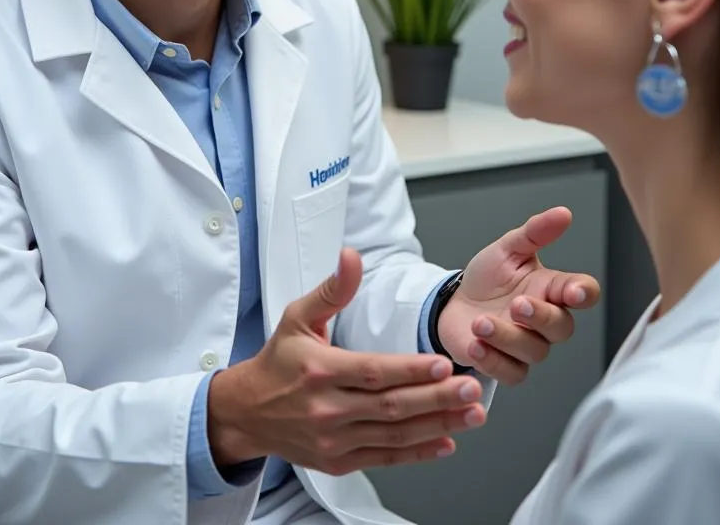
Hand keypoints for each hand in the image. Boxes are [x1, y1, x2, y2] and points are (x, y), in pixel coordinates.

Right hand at [207, 248, 486, 475]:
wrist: (246, 411)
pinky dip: (417, 453)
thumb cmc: (278, 361)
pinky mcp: (338, 462)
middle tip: (472, 388)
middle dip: (437, 398)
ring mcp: (333, 440)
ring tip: (472, 413)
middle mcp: (326, 409)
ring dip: (438, 425)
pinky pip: (384, 458)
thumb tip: (351, 256)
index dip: (409, 370)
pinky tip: (446, 442)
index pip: (372, 371)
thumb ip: (332, 290)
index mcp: (319, 370)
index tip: (442, 363)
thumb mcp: (298, 316)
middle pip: (390, 406)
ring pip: (394, 435)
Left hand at [437, 206, 599, 385]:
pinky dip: (493, 360)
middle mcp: (545, 320)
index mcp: (550, 289)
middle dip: (541, 317)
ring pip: (534, 352)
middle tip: (518, 304)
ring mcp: (527, 346)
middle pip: (561, 327)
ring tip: (480, 322)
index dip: (583, 293)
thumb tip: (563, 213)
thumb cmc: (488, 278)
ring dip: (506, 337)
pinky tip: (475, 345)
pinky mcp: (507, 365)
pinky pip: (511, 373)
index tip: (575, 291)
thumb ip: (534, 233)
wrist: (454, 302)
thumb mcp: (507, 249)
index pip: (582, 292)